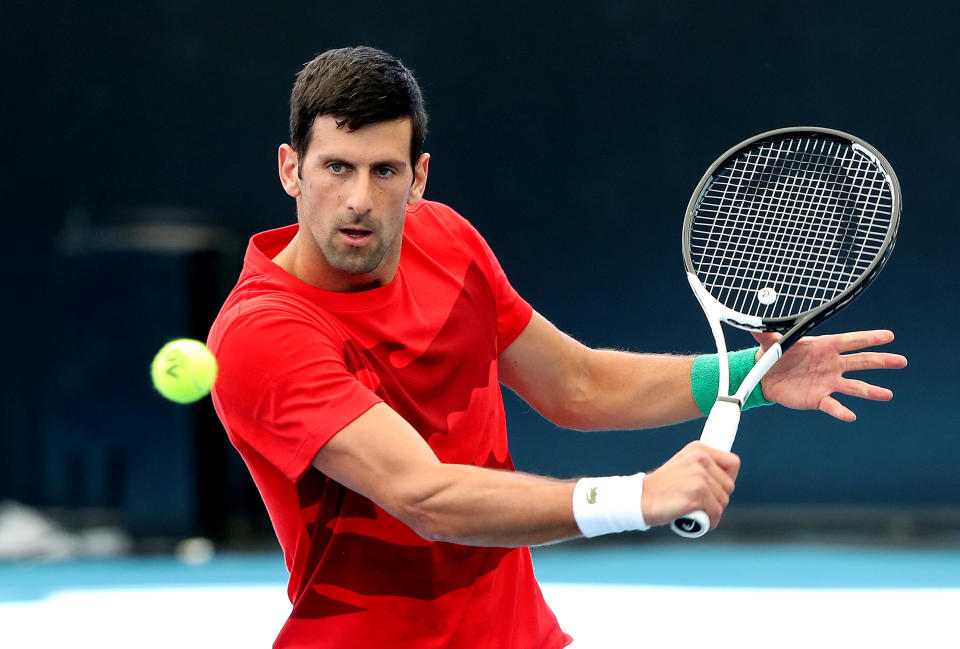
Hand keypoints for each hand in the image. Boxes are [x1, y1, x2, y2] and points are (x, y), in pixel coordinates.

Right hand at [641, 441, 739, 528]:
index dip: (727, 479)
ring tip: (694, 511)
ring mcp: (699, 476)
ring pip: (723, 501)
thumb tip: (727, 477)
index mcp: (698, 449)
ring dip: (712, 511)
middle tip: (700, 503)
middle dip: (718, 498)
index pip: (733, 462)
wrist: (640, 498)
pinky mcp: (698, 493)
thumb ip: (702, 466)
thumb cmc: (662, 488)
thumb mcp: (682, 466)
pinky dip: (709, 521)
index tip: (715, 488)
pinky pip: (716, 513)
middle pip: (729, 486)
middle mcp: (700, 458)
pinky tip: (696, 521)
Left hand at [753, 329, 907, 421]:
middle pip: (861, 361)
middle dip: (881, 361)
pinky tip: (850, 415)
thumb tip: (753, 322)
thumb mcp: (770, 342)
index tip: (889, 336)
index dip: (869, 338)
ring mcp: (828, 382)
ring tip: (887, 394)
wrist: (764, 377)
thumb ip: (766, 334)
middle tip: (901, 361)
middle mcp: (831, 364)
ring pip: (854, 386)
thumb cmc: (774, 355)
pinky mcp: (819, 398)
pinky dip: (841, 410)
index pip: (851, 341)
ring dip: (870, 391)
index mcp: (824, 347)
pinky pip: (833, 405)